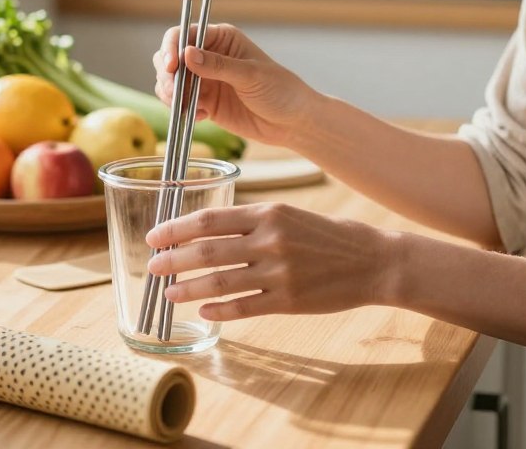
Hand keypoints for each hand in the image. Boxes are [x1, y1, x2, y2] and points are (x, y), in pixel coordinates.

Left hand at [145, 202, 396, 320]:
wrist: (373, 261)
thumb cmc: (329, 236)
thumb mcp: (290, 214)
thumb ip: (253, 221)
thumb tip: (208, 230)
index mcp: (268, 212)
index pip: (210, 219)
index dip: (176, 228)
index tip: (155, 236)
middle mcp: (270, 240)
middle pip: (207, 251)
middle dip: (173, 259)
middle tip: (152, 265)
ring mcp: (278, 272)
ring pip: (219, 282)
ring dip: (188, 289)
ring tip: (168, 293)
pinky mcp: (288, 301)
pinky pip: (243, 307)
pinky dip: (218, 310)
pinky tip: (203, 312)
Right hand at [152, 23, 314, 146]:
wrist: (292, 122)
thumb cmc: (280, 90)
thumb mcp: (251, 75)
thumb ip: (218, 65)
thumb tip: (187, 54)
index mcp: (221, 38)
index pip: (184, 34)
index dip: (171, 48)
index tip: (171, 67)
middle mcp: (208, 56)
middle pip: (170, 58)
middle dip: (168, 76)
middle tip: (176, 94)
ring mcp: (204, 80)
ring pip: (171, 82)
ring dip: (172, 95)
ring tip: (189, 108)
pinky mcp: (204, 102)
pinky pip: (180, 104)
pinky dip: (182, 110)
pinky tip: (201, 117)